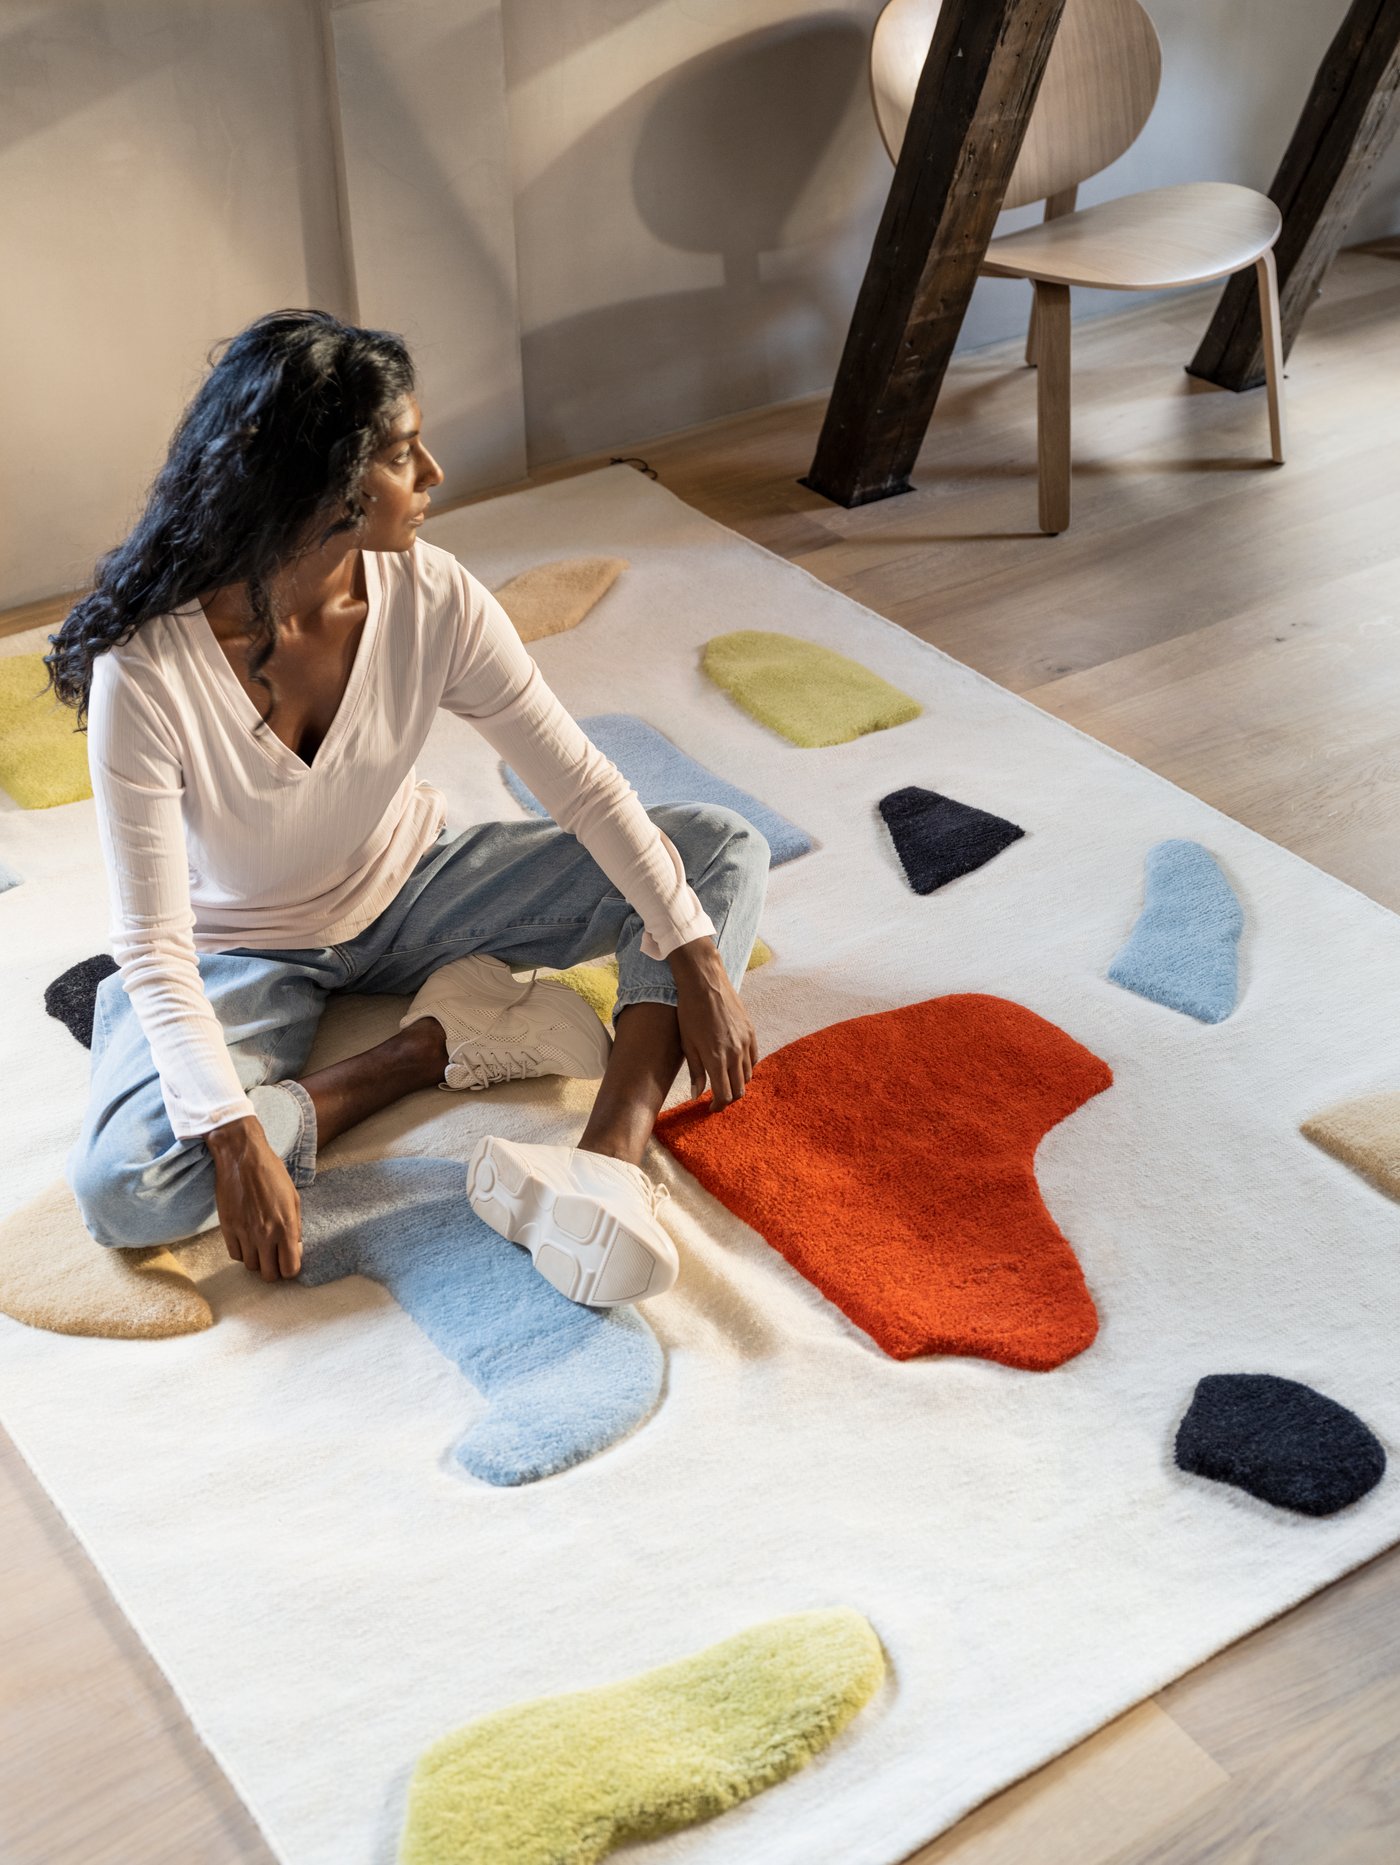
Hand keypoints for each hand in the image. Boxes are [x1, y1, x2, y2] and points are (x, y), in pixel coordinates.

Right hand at [205, 1117, 302, 1280]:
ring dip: (258, 1261)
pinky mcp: (227, 1228)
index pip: (290, 1268)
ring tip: (261, 1248)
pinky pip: (235, 1255)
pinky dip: (242, 1252)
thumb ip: (295, 1227)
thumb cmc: (272, 1174)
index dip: (291, 1269)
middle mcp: (265, 1235)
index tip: (289, 1262)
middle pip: (269, 1275)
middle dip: (274, 1270)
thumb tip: (295, 1248)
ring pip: (251, 1267)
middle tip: (275, 1259)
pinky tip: (248, 1241)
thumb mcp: (293, 1198)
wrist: (242, 1158)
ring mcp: (244, 1233)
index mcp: (286, 1227)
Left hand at [669, 937, 758, 1109]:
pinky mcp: (751, 1031)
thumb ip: (696, 1071)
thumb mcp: (687, 1044)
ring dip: (738, 1082)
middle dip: (729, 1098)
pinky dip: (747, 1066)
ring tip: (725, 1080)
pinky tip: (736, 1064)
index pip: (724, 1095)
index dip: (718, 1106)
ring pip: (748, 1074)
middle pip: (739, 1089)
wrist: (705, 982)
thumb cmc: (690, 1012)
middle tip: (717, 1097)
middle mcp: (735, 1053)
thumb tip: (698, 1093)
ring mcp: (746, 1042)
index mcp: (716, 1059)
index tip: (711, 1107)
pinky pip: (754, 1058)